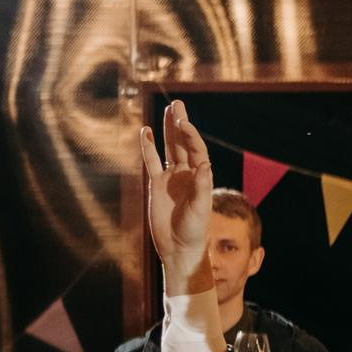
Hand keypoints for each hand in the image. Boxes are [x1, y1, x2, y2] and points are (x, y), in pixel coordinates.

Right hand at [141, 100, 216, 298]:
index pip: (196, 151)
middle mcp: (187, 174)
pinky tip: (147, 131)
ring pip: (169, 148)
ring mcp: (171, 177)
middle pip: (183, 143)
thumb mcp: (200, 210)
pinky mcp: (156, 184)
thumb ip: (201, 187)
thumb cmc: (195, 231)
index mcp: (201, 177)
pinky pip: (151, 161)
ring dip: (168, 130)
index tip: (184, 124)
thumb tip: (204, 165)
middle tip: (178, 103)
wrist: (179, 247)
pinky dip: (149, 147)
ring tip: (168, 109)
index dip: (191, 136)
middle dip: (180, 124)